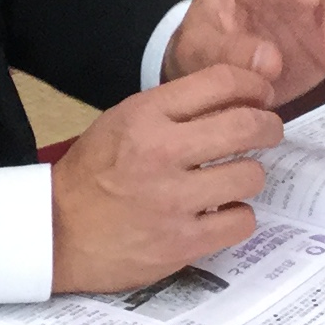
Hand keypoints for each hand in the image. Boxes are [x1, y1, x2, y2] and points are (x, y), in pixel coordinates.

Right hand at [49, 64, 280, 293]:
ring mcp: (172, 200)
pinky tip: (222, 213)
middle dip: (268, 127)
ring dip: (250, 175)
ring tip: (235, 178)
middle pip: (247, 126)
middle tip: (267, 133)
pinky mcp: (181, 242)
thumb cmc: (92, 174)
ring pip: (251, 175)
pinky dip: (238, 216)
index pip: (221, 82)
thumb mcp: (122, 122)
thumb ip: (174, 109)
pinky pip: (241, 221)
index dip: (254, 86)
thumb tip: (239, 96)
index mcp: (144, 115)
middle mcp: (161, 152)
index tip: (261, 97)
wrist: (55, 231)